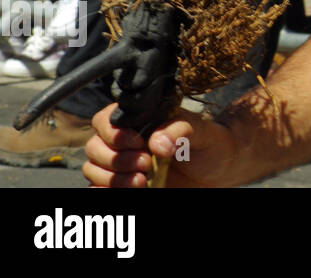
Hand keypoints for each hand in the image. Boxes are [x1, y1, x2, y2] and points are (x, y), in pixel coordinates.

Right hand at [82, 103, 235, 187]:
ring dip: (113, 178)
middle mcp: (124, 142)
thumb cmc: (208, 143)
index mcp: (138, 121)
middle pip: (94, 148)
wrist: (218, 169)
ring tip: (143, 181)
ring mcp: (121, 164)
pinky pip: (98, 189)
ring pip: (93, 170)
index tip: (138, 142)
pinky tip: (132, 189)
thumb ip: (180, 130)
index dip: (114, 133)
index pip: (104, 120)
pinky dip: (106, 191)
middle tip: (146, 164)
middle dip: (117, 159)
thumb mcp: (201, 130)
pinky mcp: (123, 184)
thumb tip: (158, 144)